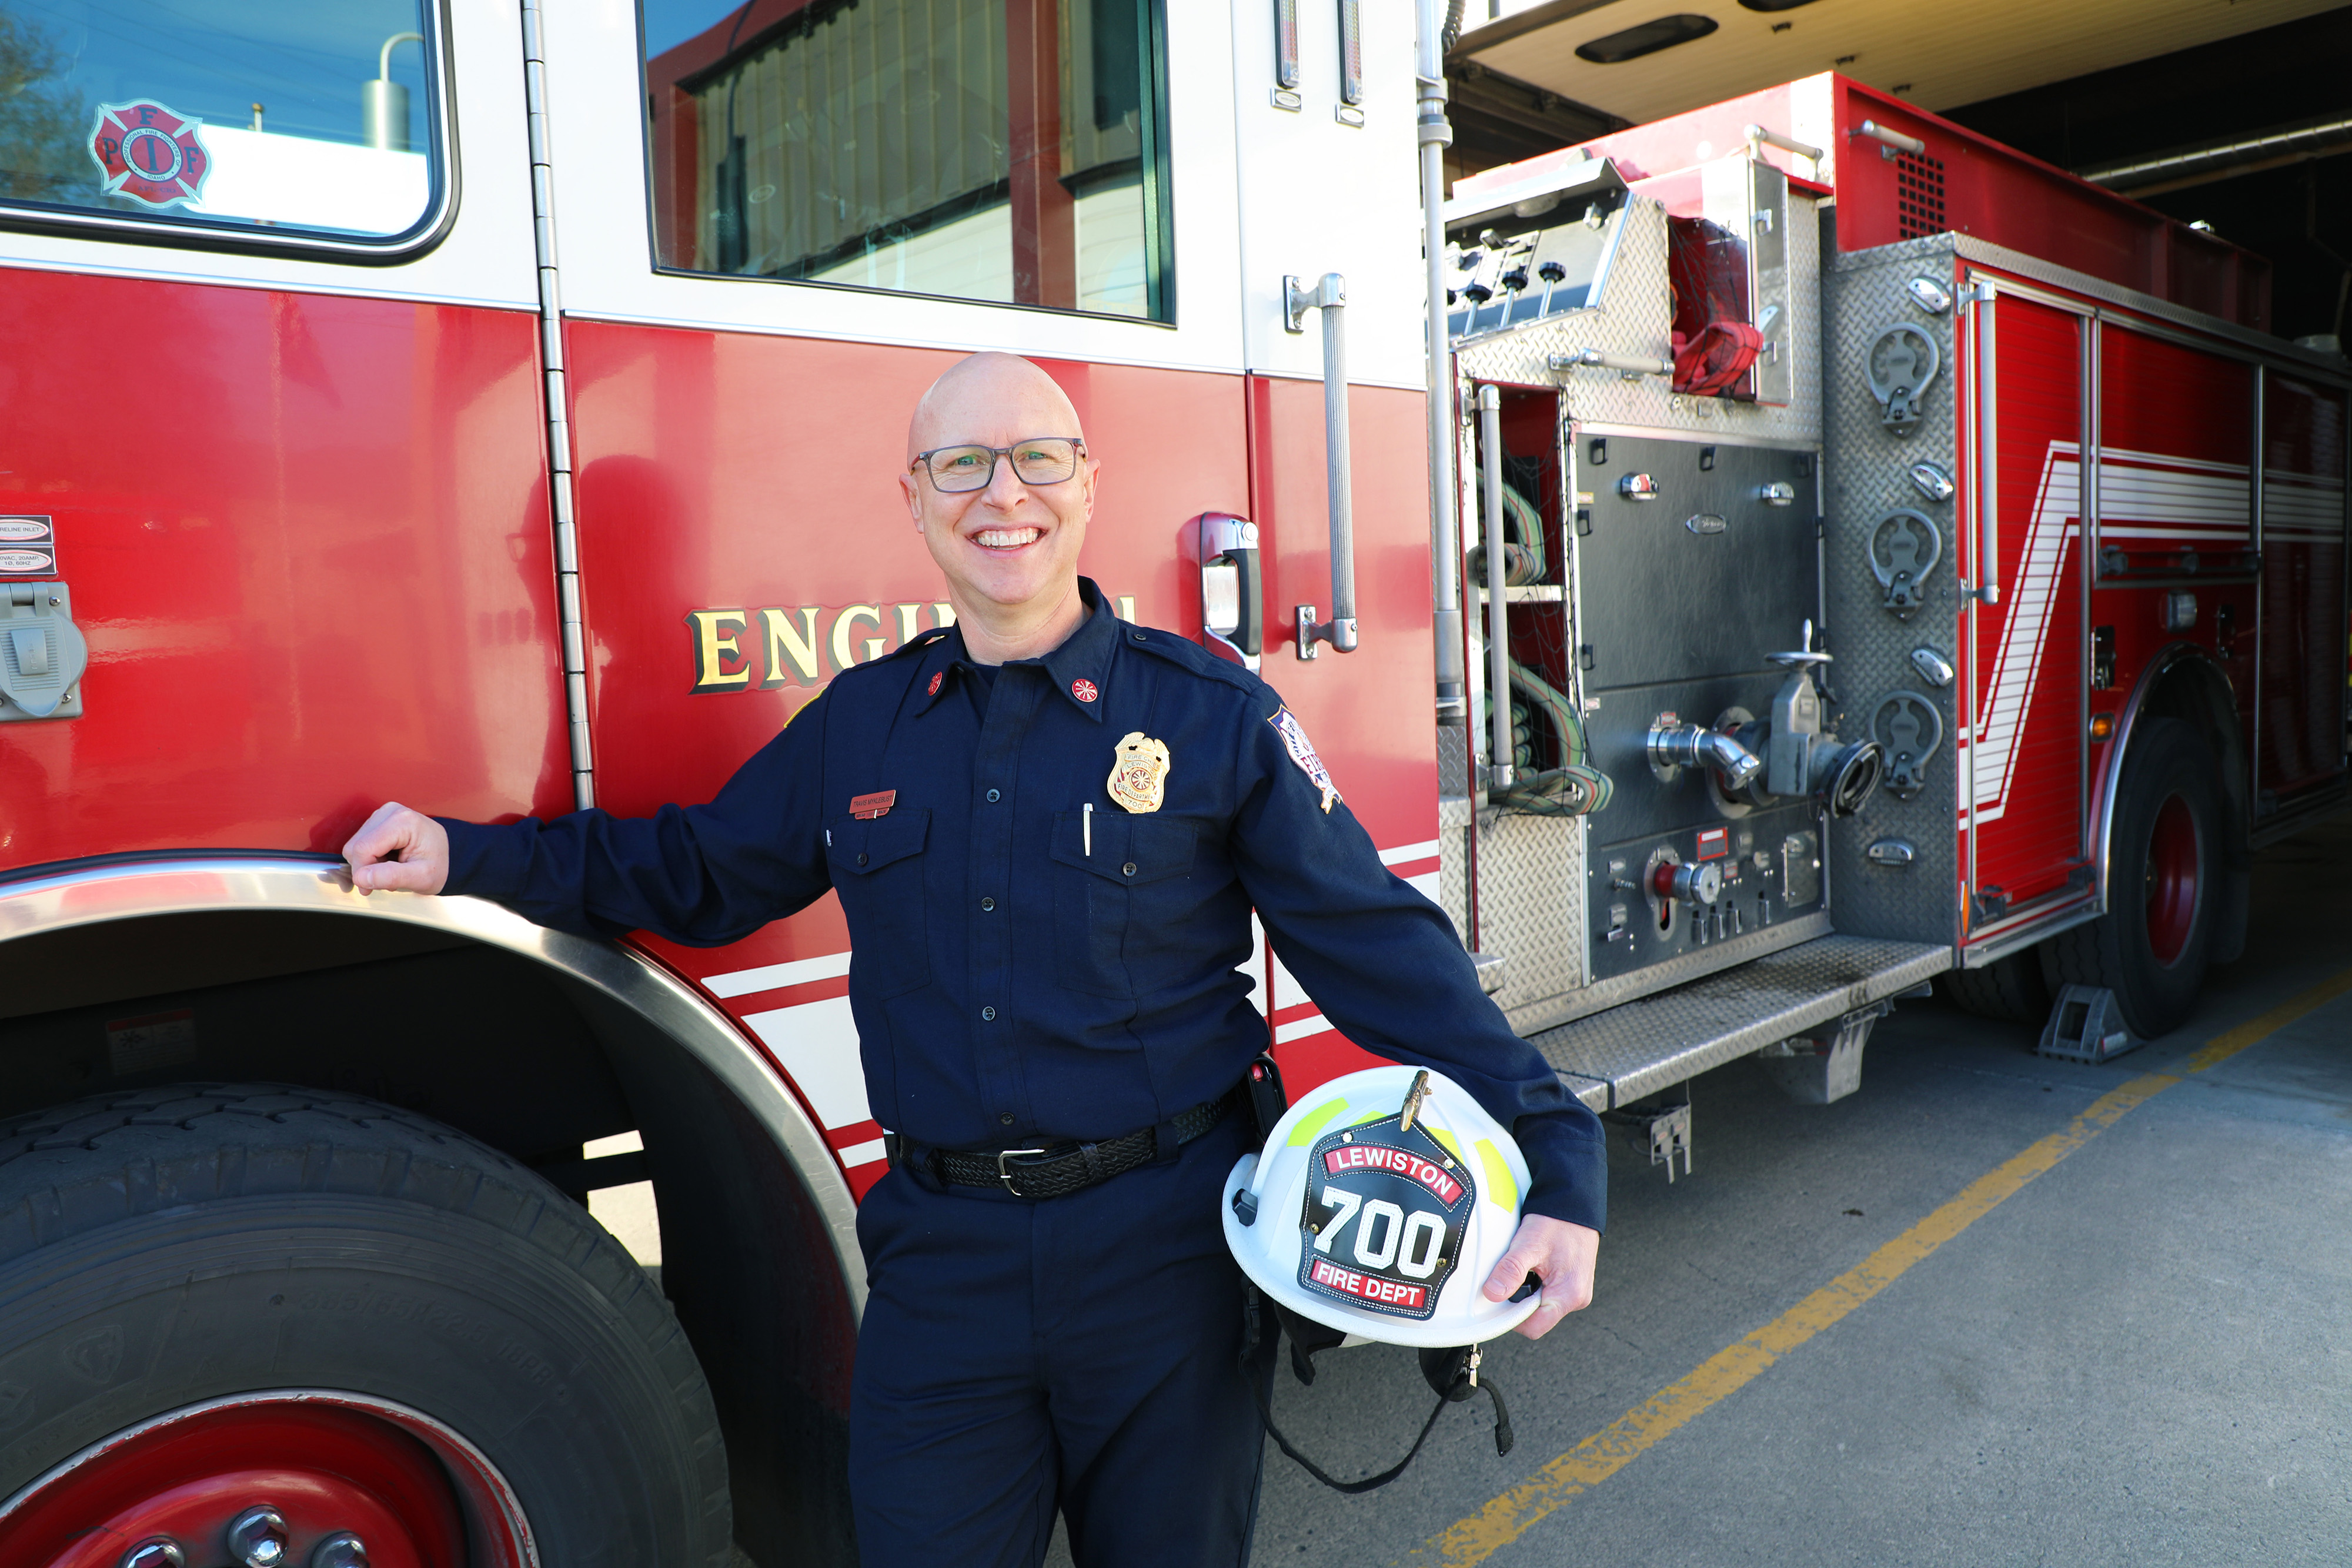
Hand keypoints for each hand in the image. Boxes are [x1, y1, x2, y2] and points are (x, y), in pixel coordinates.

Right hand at [343, 802, 449, 894]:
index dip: (362, 872)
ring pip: (355, 846)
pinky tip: (387, 861)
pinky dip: (369, 857)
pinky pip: (360, 843)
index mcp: (403, 821)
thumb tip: (361, 877)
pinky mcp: (378, 820)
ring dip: (368, 864)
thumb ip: (392, 877)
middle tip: (389, 878)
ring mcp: (383, 814)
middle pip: (355, 846)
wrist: (448, 856)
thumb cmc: (439, 865)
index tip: (370, 888)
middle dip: (366, 868)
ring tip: (392, 868)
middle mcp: (391, 812)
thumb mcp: (422, 877)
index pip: (363, 848)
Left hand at [1481, 1213, 1598, 1340]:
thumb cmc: (1558, 1221)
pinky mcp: (1570, 1284)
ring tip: (1523, 1269)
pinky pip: (1546, 1294)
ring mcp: (1574, 1292)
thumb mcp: (1529, 1244)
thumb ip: (1511, 1270)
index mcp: (1569, 1295)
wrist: (1575, 1204)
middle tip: (1508, 1279)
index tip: (1497, 1301)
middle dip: (1517, 1302)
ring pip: (1540, 1306)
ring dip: (1525, 1292)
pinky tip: (1531, 1267)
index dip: (1512, 1318)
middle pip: (1536, 1318)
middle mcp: (1576, 1298)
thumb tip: (1493, 1294)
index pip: (1534, 1327)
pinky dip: (1533, 1284)